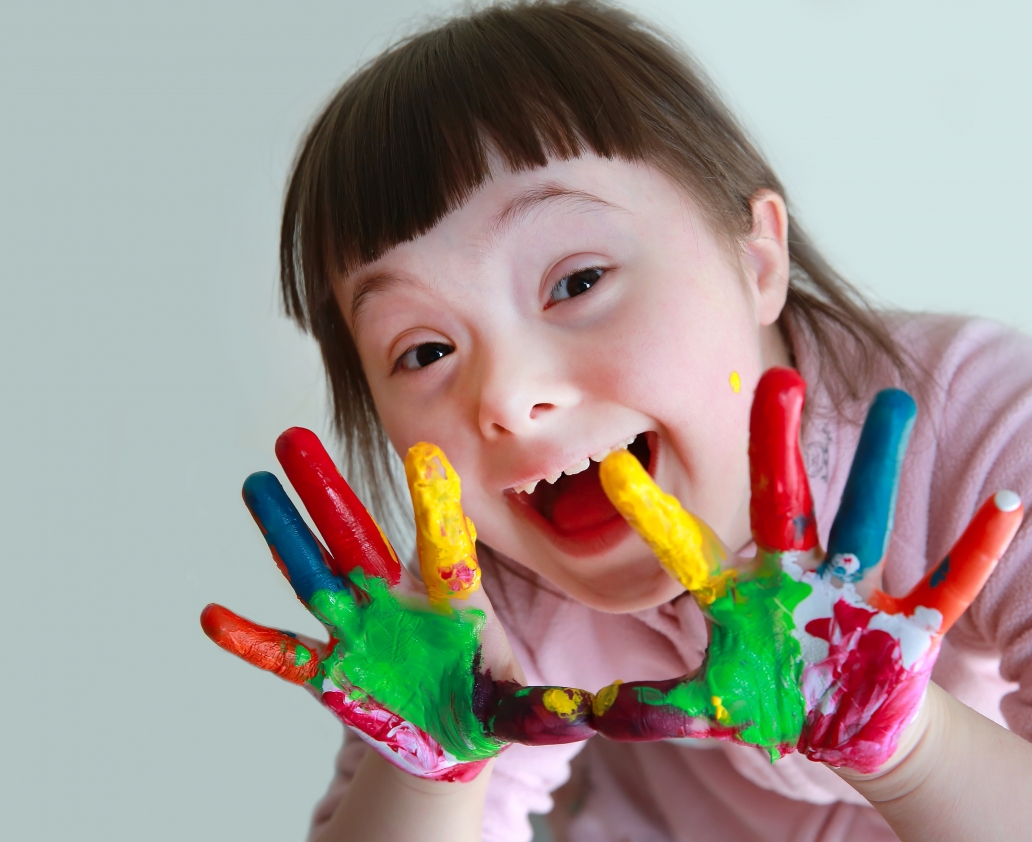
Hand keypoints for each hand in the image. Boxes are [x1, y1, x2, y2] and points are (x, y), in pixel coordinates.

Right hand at [201, 429, 592, 781]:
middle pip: (354, 538)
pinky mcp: (329, 670)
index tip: (423, 456)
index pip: (439, 545)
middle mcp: (393, 601)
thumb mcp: (516, 702)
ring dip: (282, 536)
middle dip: (325, 491)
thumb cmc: (483, 699)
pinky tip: (213, 617)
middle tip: (293, 437)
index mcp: (446, 597)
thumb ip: (540, 705)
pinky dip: (250, 640)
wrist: (443, 730)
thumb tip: (583, 712)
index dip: (432, 506)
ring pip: (313, 575)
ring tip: (254, 486)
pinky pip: (284, 654)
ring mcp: (356, 630)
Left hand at [590, 368, 1022, 772]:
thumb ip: (651, 706)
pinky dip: (973, 551)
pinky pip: (945, 583)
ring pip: (864, 518)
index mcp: (741, 595)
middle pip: (782, 502)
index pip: (690, 547)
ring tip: (895, 401)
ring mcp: (850, 593)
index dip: (654, 513)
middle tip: (776, 380)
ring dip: (881, 464)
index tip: (616, 466)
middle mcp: (792, 576)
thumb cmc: (772, 698)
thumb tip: (583, 711)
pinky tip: (1004, 507)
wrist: (840, 722)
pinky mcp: (905, 623)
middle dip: (776, 446)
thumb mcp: (710, 706)